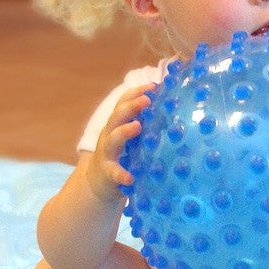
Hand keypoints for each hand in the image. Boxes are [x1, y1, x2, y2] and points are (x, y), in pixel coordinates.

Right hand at [85, 83, 154, 203]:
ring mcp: (107, 153)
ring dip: (124, 131)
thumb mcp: (130, 137)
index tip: (153, 86)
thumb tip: (171, 110)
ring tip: (138, 126)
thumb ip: (144, 125)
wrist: (97, 182)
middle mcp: (110, 134)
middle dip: (131, 106)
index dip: (136, 93)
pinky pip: (114, 172)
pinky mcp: (107, 173)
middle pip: (117, 116)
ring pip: (113, 139)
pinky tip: (130, 178)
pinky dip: (121, 174)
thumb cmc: (121, 155)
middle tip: (147, 100)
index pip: (123, 103)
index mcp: (117, 124)